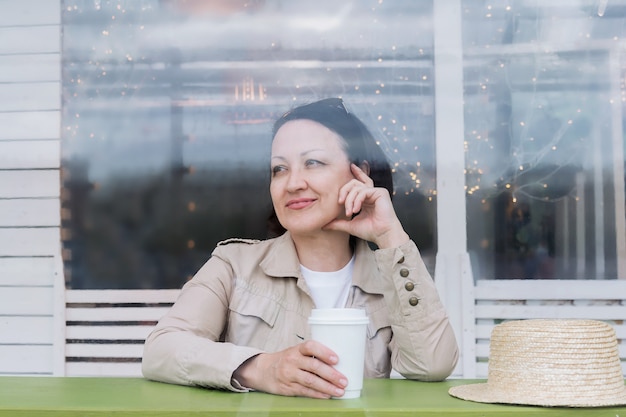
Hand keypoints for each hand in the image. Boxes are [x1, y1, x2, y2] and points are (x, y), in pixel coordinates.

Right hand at [232, 340, 347, 397]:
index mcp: (296, 349)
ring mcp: (289, 375)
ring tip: (340, 390)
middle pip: (314, 366)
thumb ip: (311, 356)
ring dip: (328, 387)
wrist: (263, 370)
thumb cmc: (285, 360)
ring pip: (311, 381)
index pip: (310, 346)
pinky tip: (327, 395)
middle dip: (331, 374)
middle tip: (344, 380)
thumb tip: (337, 363)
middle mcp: (292, 360)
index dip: (324, 352)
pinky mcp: (288, 388)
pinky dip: (318, 394)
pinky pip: (305, 391)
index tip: (336, 359)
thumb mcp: (295, 352)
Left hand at [324, 164, 409, 248]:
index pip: (359, 183)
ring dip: (350, 200)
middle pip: (354, 183)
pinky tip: (356, 210)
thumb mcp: (349, 225)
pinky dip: (357, 200)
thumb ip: (337, 223)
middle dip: (344, 191)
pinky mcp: (381, 192)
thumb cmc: (370, 231)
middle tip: (340, 202)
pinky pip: (363, 191)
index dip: (356, 172)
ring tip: (350, 212)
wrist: (382, 235)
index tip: (351, 166)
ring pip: (356, 187)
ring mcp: (376, 192)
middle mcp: (371, 193)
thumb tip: (324, 225)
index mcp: (366, 198)